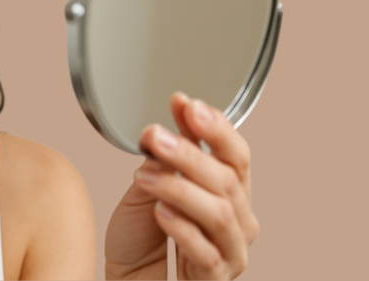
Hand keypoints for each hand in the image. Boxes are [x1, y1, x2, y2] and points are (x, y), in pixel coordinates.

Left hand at [105, 93, 258, 279]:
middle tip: (155, 136)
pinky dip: (182, 228)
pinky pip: (205, 251)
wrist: (130, 279)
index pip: (237, 156)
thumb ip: (167, 152)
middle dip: (190, 154)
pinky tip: (160, 213)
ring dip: (180, 189)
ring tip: (144, 176)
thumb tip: (180, 105)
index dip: (218, 129)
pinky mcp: (215, 278)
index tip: (189, 106)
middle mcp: (239, 222)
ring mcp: (231, 252)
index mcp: (230, 194)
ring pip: (219, 214)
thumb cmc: (144, 236)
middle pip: (227, 181)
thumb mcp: (150, 185)